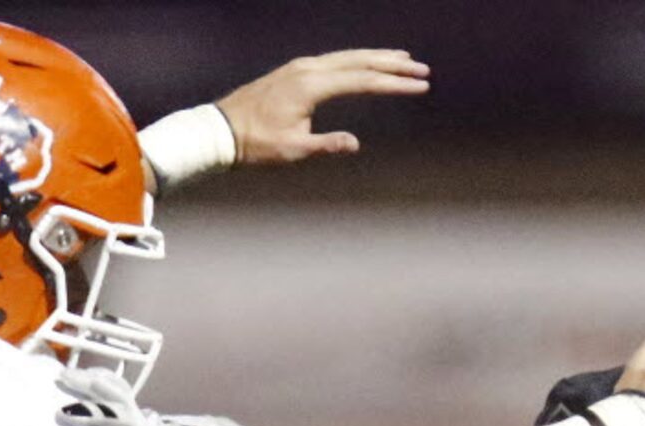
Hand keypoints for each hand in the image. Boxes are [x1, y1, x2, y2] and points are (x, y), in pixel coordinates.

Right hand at [58, 370, 276, 425]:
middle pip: (121, 418)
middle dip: (93, 415)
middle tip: (61, 415)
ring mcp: (149, 422)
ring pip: (119, 397)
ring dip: (91, 387)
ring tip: (62, 377)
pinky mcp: (144, 416)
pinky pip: (120, 394)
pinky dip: (99, 381)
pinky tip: (74, 374)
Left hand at [216, 49, 430, 165]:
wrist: (222, 129)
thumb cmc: (257, 143)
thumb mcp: (293, 150)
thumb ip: (325, 144)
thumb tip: (354, 143)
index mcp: (310, 86)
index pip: (362, 81)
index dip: (393, 84)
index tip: (419, 86)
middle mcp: (307, 69)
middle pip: (358, 61)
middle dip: (392, 65)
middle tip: (422, 69)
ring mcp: (300, 67)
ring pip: (346, 57)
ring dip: (376, 58)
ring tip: (402, 61)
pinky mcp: (295, 72)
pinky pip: (334, 61)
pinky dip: (355, 61)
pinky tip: (365, 65)